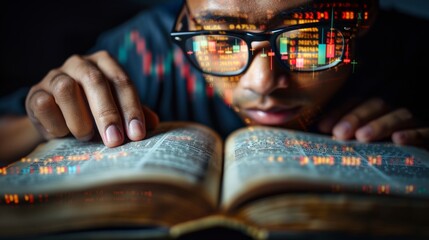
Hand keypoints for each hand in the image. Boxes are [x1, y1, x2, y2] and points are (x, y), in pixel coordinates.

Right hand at [25, 50, 158, 146]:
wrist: (58, 120)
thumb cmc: (95, 113)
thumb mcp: (117, 112)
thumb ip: (134, 114)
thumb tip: (155, 123)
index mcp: (105, 63)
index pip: (122, 82)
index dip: (131, 108)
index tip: (137, 134)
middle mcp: (80, 63)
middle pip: (96, 81)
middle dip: (107, 114)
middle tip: (115, 141)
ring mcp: (54, 75)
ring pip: (66, 89)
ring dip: (79, 119)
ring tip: (86, 137)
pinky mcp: (35, 93)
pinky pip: (44, 105)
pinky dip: (57, 124)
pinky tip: (64, 134)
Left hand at [318, 98, 428, 147]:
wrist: (415, 162)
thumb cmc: (380, 151)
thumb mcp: (360, 142)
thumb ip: (342, 137)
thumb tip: (317, 138)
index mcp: (374, 110)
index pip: (355, 102)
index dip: (339, 112)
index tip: (322, 127)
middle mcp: (392, 111)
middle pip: (375, 105)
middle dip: (355, 118)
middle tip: (339, 133)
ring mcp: (413, 122)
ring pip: (398, 116)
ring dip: (379, 125)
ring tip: (362, 137)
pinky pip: (425, 132)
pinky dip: (412, 135)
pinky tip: (398, 140)